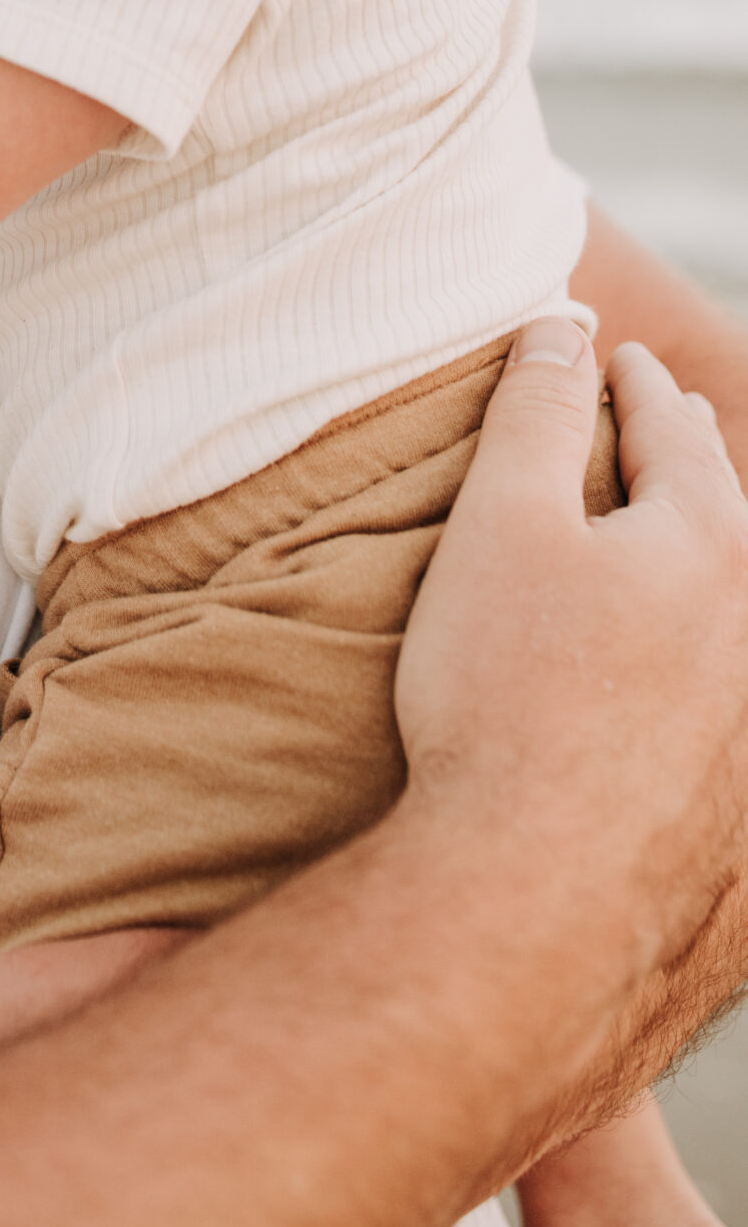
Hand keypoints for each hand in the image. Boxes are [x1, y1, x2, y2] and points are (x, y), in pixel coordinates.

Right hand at [398, 319, 747, 1111]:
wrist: (536, 897)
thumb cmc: (506, 697)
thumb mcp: (502, 521)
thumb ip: (536, 414)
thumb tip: (561, 329)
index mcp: (704, 545)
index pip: (670, 433)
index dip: (631, 386)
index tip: (616, 358)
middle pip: (725, 516)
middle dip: (691, 460)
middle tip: (666, 421)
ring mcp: (744, 724)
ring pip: (735, 610)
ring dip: (706, 561)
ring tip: (674, 540)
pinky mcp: (727, 804)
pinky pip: (723, 698)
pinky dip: (702, 656)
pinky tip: (675, 677)